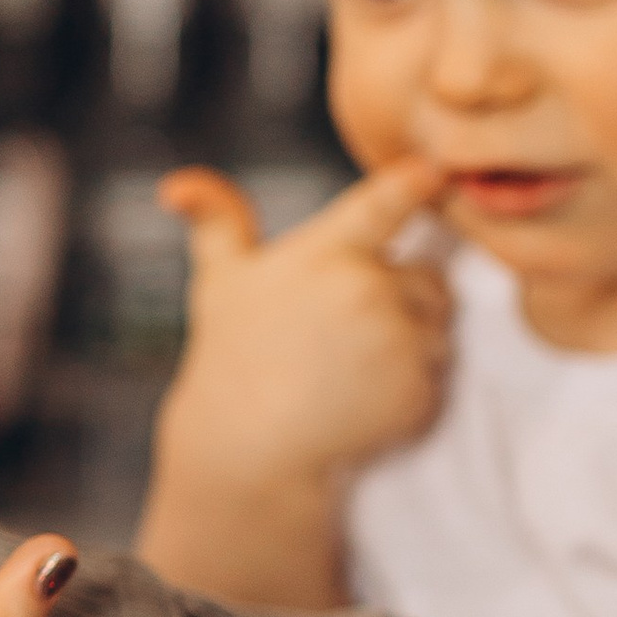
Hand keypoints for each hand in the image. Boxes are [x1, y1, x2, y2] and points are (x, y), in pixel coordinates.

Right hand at [137, 154, 453, 608]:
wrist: (247, 447)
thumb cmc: (232, 357)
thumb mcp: (219, 282)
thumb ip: (215, 221)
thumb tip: (176, 183)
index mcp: (329, 251)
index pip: (388, 201)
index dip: (417, 180)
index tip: (435, 169)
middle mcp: (369, 286)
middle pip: (429, 278)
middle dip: (404, 300)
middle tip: (349, 335)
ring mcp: (398, 338)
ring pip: (440, 329)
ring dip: (413, 345)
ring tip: (353, 370)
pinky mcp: (418, 387)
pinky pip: (439, 377)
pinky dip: (413, 389)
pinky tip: (363, 399)